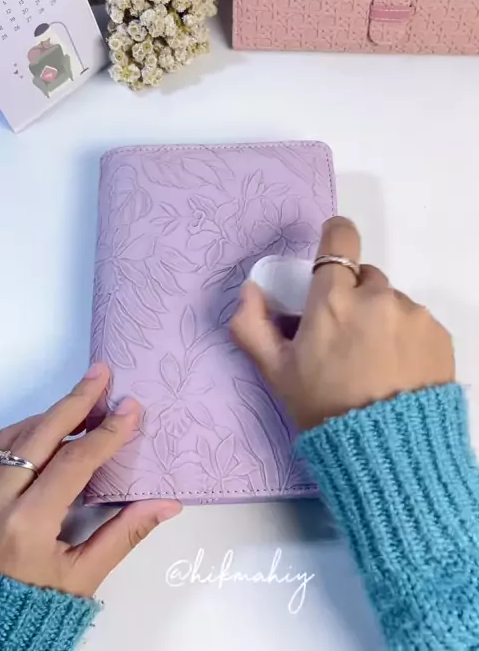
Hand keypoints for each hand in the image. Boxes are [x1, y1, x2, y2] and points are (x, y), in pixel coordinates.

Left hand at [0, 363, 180, 596]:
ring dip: (52, 415)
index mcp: (27, 524)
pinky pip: (1, 446)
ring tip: (85, 398)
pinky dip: (27, 430)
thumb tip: (166, 503)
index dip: (106, 433)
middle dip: (75, 400)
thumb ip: (124, 534)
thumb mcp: (83, 576)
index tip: (131, 409)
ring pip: (17, 435)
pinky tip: (49, 424)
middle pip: (40, 434)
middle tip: (101, 374)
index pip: (73, 462)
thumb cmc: (35, 604)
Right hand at [231, 217, 454, 429]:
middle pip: (364, 277)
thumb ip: (252, 325)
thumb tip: (250, 290)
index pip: (340, 236)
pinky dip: (406, 338)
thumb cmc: (324, 408)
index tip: (332, 262)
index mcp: (334, 299)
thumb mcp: (276, 373)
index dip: (335, 240)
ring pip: (391, 301)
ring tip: (375, 363)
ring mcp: (412, 313)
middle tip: (346, 339)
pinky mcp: (438, 333)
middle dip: (353, 298)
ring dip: (381, 320)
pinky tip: (397, 371)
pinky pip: (416, 322)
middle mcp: (377, 296)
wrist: (388, 451)